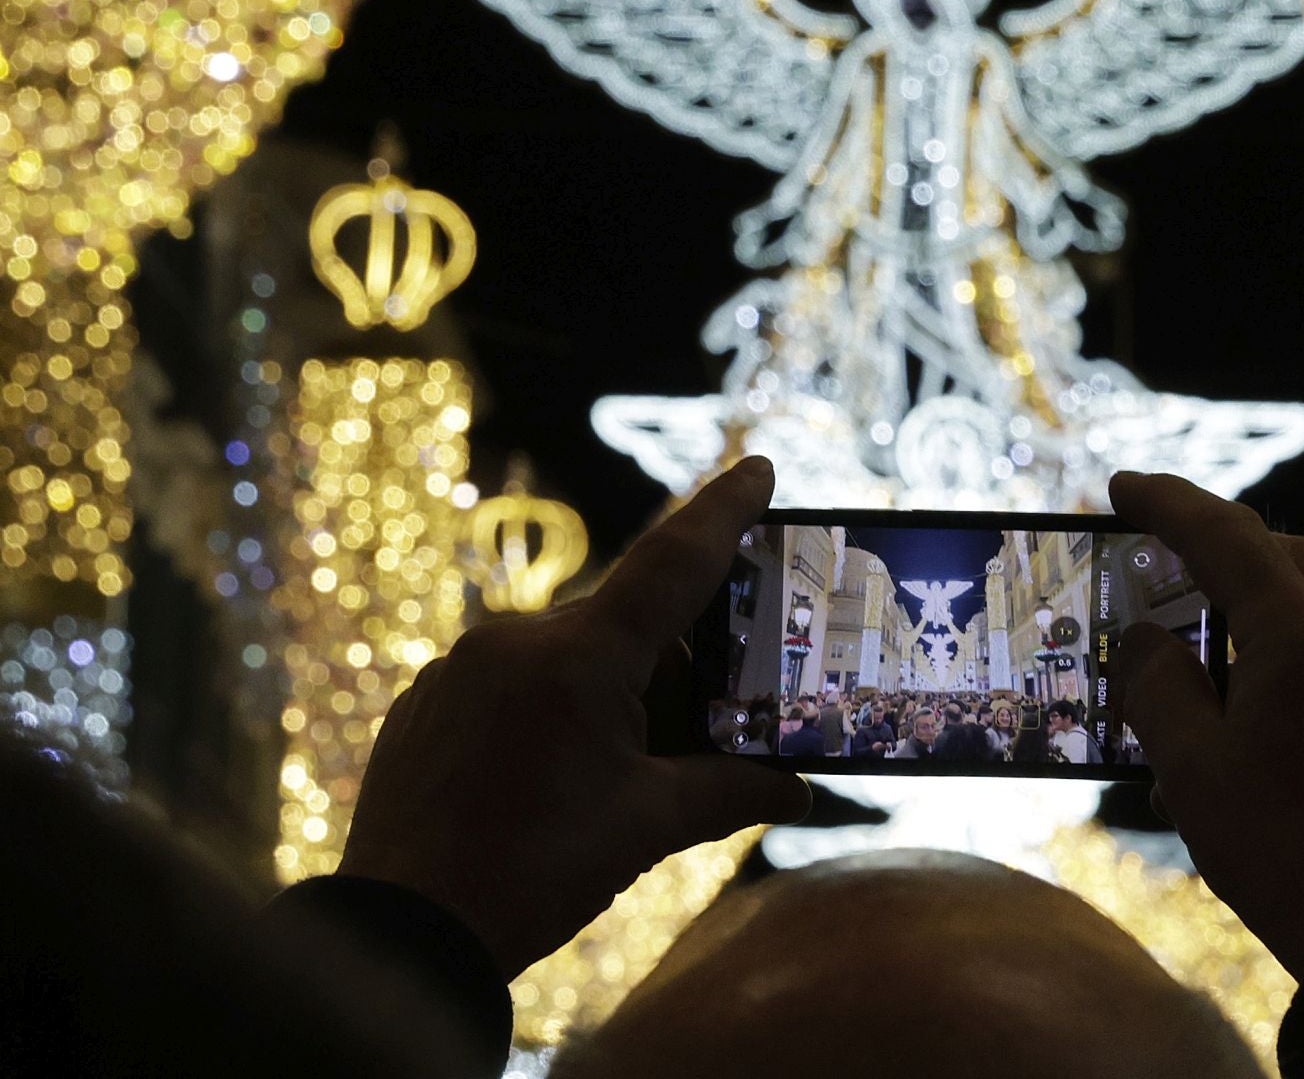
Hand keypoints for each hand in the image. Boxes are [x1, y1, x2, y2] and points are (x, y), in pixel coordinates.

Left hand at [339, 457, 810, 978]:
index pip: (673, 561)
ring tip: (608, 781)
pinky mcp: (430, 698)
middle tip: (690, 740)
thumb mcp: (648, 827)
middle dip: (667, 674)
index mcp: (580, 657)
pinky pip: (512, 681)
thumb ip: (732, 791)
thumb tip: (802, 788)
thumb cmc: (530, 873)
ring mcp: (463, 665)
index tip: (759, 468)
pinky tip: (548, 781)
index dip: (724, 512)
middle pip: (626, 628)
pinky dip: (548, 711)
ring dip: (606, 697)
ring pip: (569, 655)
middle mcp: (516, 639)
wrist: (403, 932)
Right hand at [1108, 471, 1303, 976]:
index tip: (1124, 487)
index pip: (1225, 535)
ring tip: (1216, 649)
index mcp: (1302, 631)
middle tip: (1171, 567)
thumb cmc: (1280, 848)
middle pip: (1289, 555)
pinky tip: (1272, 709)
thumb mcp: (1189, 766)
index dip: (1168, 504)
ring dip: (1270, 602)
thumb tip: (1147, 639)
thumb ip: (1157, 684)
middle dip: (1227, 549)